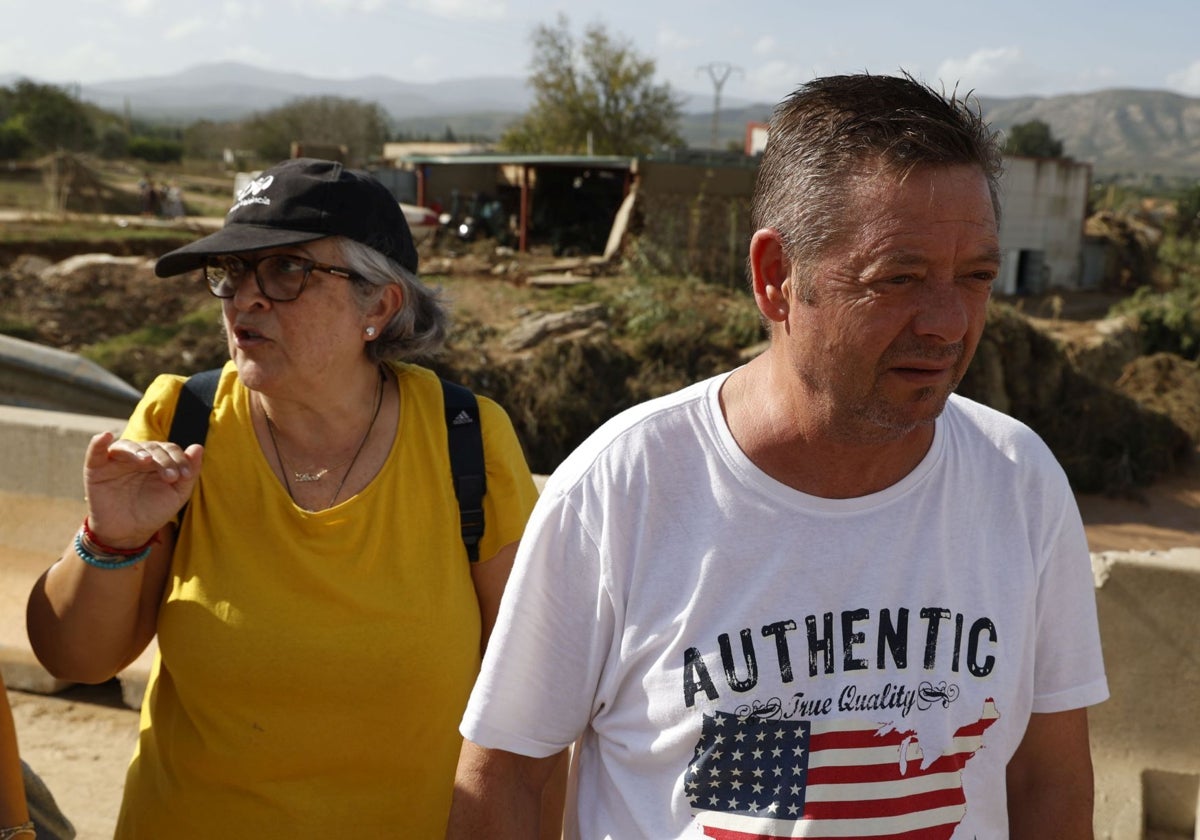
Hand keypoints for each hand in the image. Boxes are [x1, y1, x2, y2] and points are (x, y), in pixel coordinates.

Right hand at [82, 431, 203, 546]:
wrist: (129, 533)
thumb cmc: (154, 512)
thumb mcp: (177, 494)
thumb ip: (190, 471)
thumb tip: (198, 447)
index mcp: (156, 460)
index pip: (169, 449)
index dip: (179, 459)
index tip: (185, 475)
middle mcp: (136, 457)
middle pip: (151, 447)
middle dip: (164, 459)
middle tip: (171, 477)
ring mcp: (116, 462)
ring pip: (127, 446)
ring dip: (138, 451)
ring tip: (147, 461)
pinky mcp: (96, 470)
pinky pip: (95, 452)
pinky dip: (97, 443)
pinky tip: (104, 436)